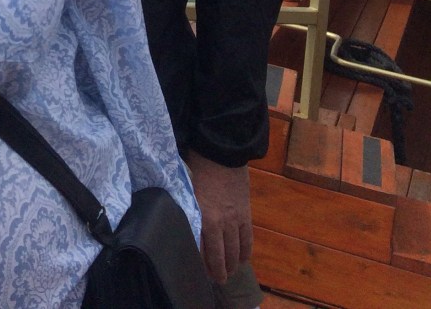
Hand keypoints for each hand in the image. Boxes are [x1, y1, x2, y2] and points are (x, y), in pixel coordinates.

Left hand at [185, 151, 252, 283]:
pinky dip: (246, 251)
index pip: (201, 248)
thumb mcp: (186, 189)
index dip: (201, 263)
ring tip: (229, 273)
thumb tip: (182, 221)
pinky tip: (243, 259)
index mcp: (202, 216)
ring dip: (233, 264)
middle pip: (221, 255)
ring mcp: (235, 220)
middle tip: (217, 280)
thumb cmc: (198, 165)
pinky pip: (247, 238)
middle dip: (219, 271)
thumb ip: (187, 208)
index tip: (198, 272)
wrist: (222, 149)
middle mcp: (220, 223)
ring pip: (236, 250)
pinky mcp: (246, 213)